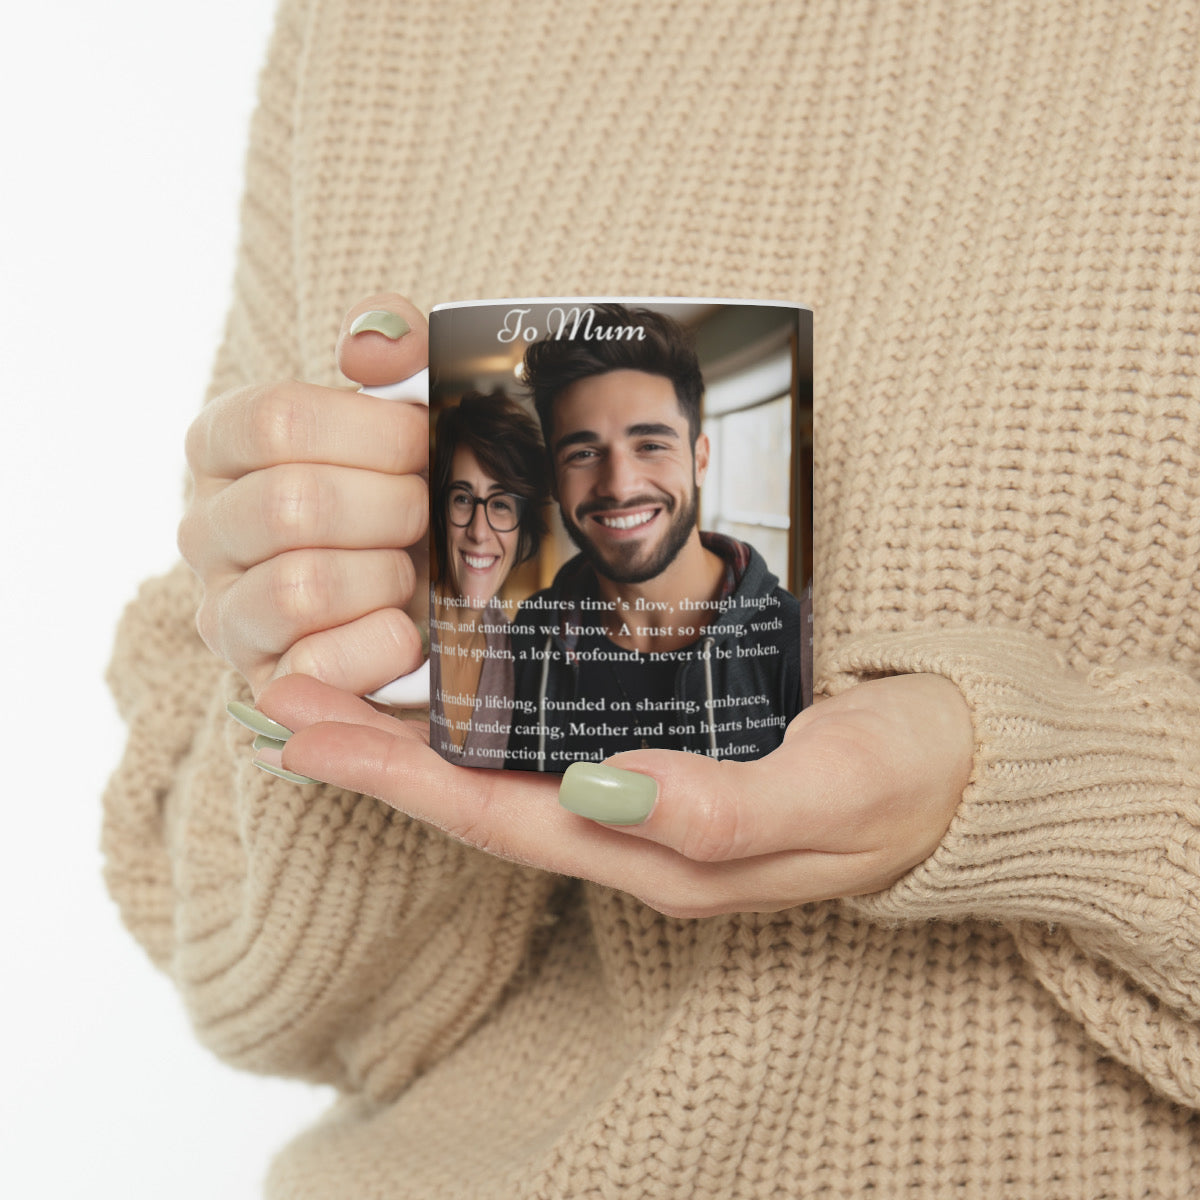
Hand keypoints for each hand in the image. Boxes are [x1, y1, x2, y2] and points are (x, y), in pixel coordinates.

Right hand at [179, 295, 429, 697]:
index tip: (422, 443)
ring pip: (300, 587)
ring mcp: (225, 612)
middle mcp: (205, 529)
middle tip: (426, 513)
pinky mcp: (264, 682)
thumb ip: (397, 350)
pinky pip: (317, 665)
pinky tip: (407, 629)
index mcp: (223, 446)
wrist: (428, 596)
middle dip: (392, 509)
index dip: (373, 433)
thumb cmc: (406, 491)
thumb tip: (370, 345)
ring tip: (410, 571)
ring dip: (386, 576)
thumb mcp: (409, 410)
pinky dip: (383, 644)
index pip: (276, 421)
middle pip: (293, 505)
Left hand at [255, 672, 972, 916]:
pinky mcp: (667, 766)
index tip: (307, 731)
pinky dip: (486, 724)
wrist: (963, 772)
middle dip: (376, 755)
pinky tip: (456, 694)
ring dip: (417, 740)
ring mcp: (648, 804)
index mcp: (662, 850)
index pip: (500, 817)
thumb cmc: (904, 777)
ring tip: (337, 692)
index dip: (398, 778)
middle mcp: (636, 835)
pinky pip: (551, 752)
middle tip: (283, 695)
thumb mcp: (833, 790)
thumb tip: (607, 793)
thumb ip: (724, 805)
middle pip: (478, 801)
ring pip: (505, 778)